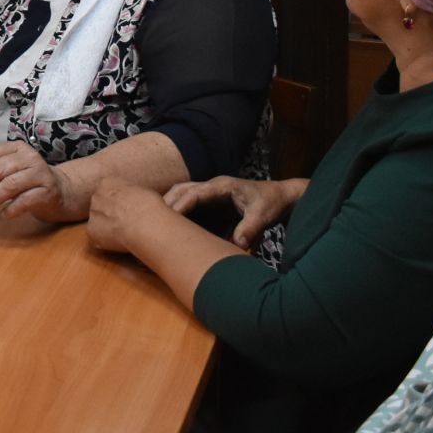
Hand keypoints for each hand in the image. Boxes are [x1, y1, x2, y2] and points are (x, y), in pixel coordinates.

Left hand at [0, 141, 83, 221]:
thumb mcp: (10, 169)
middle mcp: (29, 157)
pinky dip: (11, 209)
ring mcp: (40, 174)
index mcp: (17, 148)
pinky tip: (4, 214)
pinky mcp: (47, 192)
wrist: (62, 191)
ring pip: (10, 185)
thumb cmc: (28, 180)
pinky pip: (24, 200)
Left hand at [86, 181, 168, 253]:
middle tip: (127, 223)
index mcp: (107, 183)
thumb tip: (133, 201)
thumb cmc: (150, 207)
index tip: (129, 210)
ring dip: (109, 228)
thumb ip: (130, 195)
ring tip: (127, 233)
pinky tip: (121, 242)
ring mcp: (92, 214)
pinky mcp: (91, 231)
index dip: (119, 203)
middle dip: (111, 214)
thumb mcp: (143, 192)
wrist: (145, 224)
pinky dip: (107, 242)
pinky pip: (98, 238)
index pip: (108, 192)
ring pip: (99, 223)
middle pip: (101, 206)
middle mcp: (96, 196)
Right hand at [164, 175, 299, 249]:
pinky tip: (171, 223)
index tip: (168, 216)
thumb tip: (237, 246)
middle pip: (181, 189)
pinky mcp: (211, 202)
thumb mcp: (263, 216)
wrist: (280, 197)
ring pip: (182, 193)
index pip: (194, 192)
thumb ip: (249, 229)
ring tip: (156, 222)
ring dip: (169, 204)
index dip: (180, 204)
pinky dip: (177, 209)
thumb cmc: (271, 203)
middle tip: (152, 220)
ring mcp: (210, 193)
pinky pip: (188, 202)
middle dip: (166, 202)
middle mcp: (212, 186)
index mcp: (221, 186)